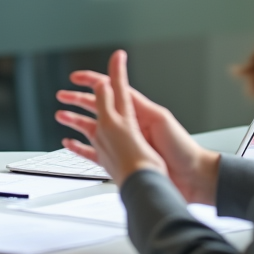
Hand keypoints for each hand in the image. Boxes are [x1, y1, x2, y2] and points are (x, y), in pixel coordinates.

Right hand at [56, 58, 219, 203]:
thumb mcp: (159, 119)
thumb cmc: (181, 148)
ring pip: (93, 128)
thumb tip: (116, 90)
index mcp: (137, 112)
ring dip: (76, 121)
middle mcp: (128, 125)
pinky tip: (71, 144)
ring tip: (61, 116)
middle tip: (62, 95)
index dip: (93, 81)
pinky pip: (94, 152)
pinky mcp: (122, 160)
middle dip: (78, 100)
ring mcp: (124, 142)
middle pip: (98, 107)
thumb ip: (136, 106)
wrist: (192, 176)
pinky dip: (81, 147)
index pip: (111, 90)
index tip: (77, 77)